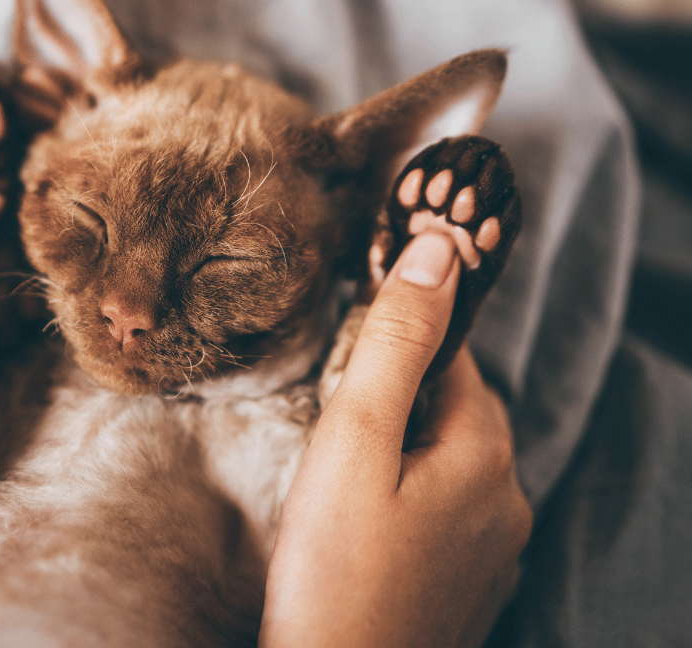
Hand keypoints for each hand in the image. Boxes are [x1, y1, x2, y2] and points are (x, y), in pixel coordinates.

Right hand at [262, 232, 532, 647]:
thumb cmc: (334, 570)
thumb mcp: (354, 440)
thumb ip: (394, 344)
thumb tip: (436, 248)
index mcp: (486, 451)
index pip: (453, 357)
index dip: (398, 344)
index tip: (347, 354)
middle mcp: (507, 499)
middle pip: (452, 412)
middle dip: (395, 403)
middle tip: (329, 430)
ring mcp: (492, 552)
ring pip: (446, 465)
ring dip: (400, 455)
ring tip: (337, 480)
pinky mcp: (468, 589)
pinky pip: (443, 516)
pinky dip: (406, 504)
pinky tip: (361, 529)